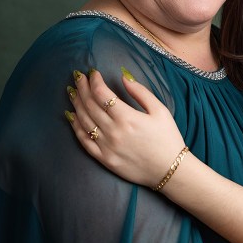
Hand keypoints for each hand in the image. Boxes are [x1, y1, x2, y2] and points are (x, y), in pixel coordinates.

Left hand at [65, 68, 185, 186]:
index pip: (102, 94)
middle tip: (78, 77)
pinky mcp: (104, 159)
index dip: (94, 81)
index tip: (92, 73)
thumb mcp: (160, 111)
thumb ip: (141, 92)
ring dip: (76, 104)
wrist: (170, 170)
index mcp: (127, 117)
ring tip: (72, 92)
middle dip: (82, 88)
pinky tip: (71, 116)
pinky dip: (76, 127)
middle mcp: (113, 131)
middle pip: (90, 105)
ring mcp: (107, 146)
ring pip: (84, 121)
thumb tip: (123, 76)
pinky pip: (84, 141)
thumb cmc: (168, 138)